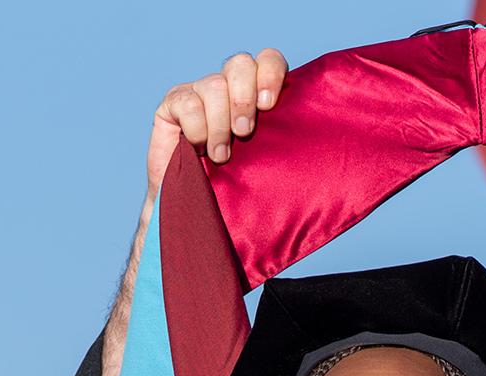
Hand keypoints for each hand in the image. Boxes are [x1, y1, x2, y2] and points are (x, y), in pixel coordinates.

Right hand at [147, 48, 288, 195]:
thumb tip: (311, 147)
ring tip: (221, 156)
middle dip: (244, 98)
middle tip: (244, 132)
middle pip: (240, 64)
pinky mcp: (173, 102)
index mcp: (253, 94)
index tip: (268, 105)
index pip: (268, 61)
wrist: (190, 204)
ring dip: (220, 125)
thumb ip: (277, 146)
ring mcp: (199, 91)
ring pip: (214, 86)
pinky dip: (197, 129)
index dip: (271, 73)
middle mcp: (227, 86)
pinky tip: (198, 148)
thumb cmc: (230, 187)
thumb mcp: (260, 165)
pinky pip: (188, 103)